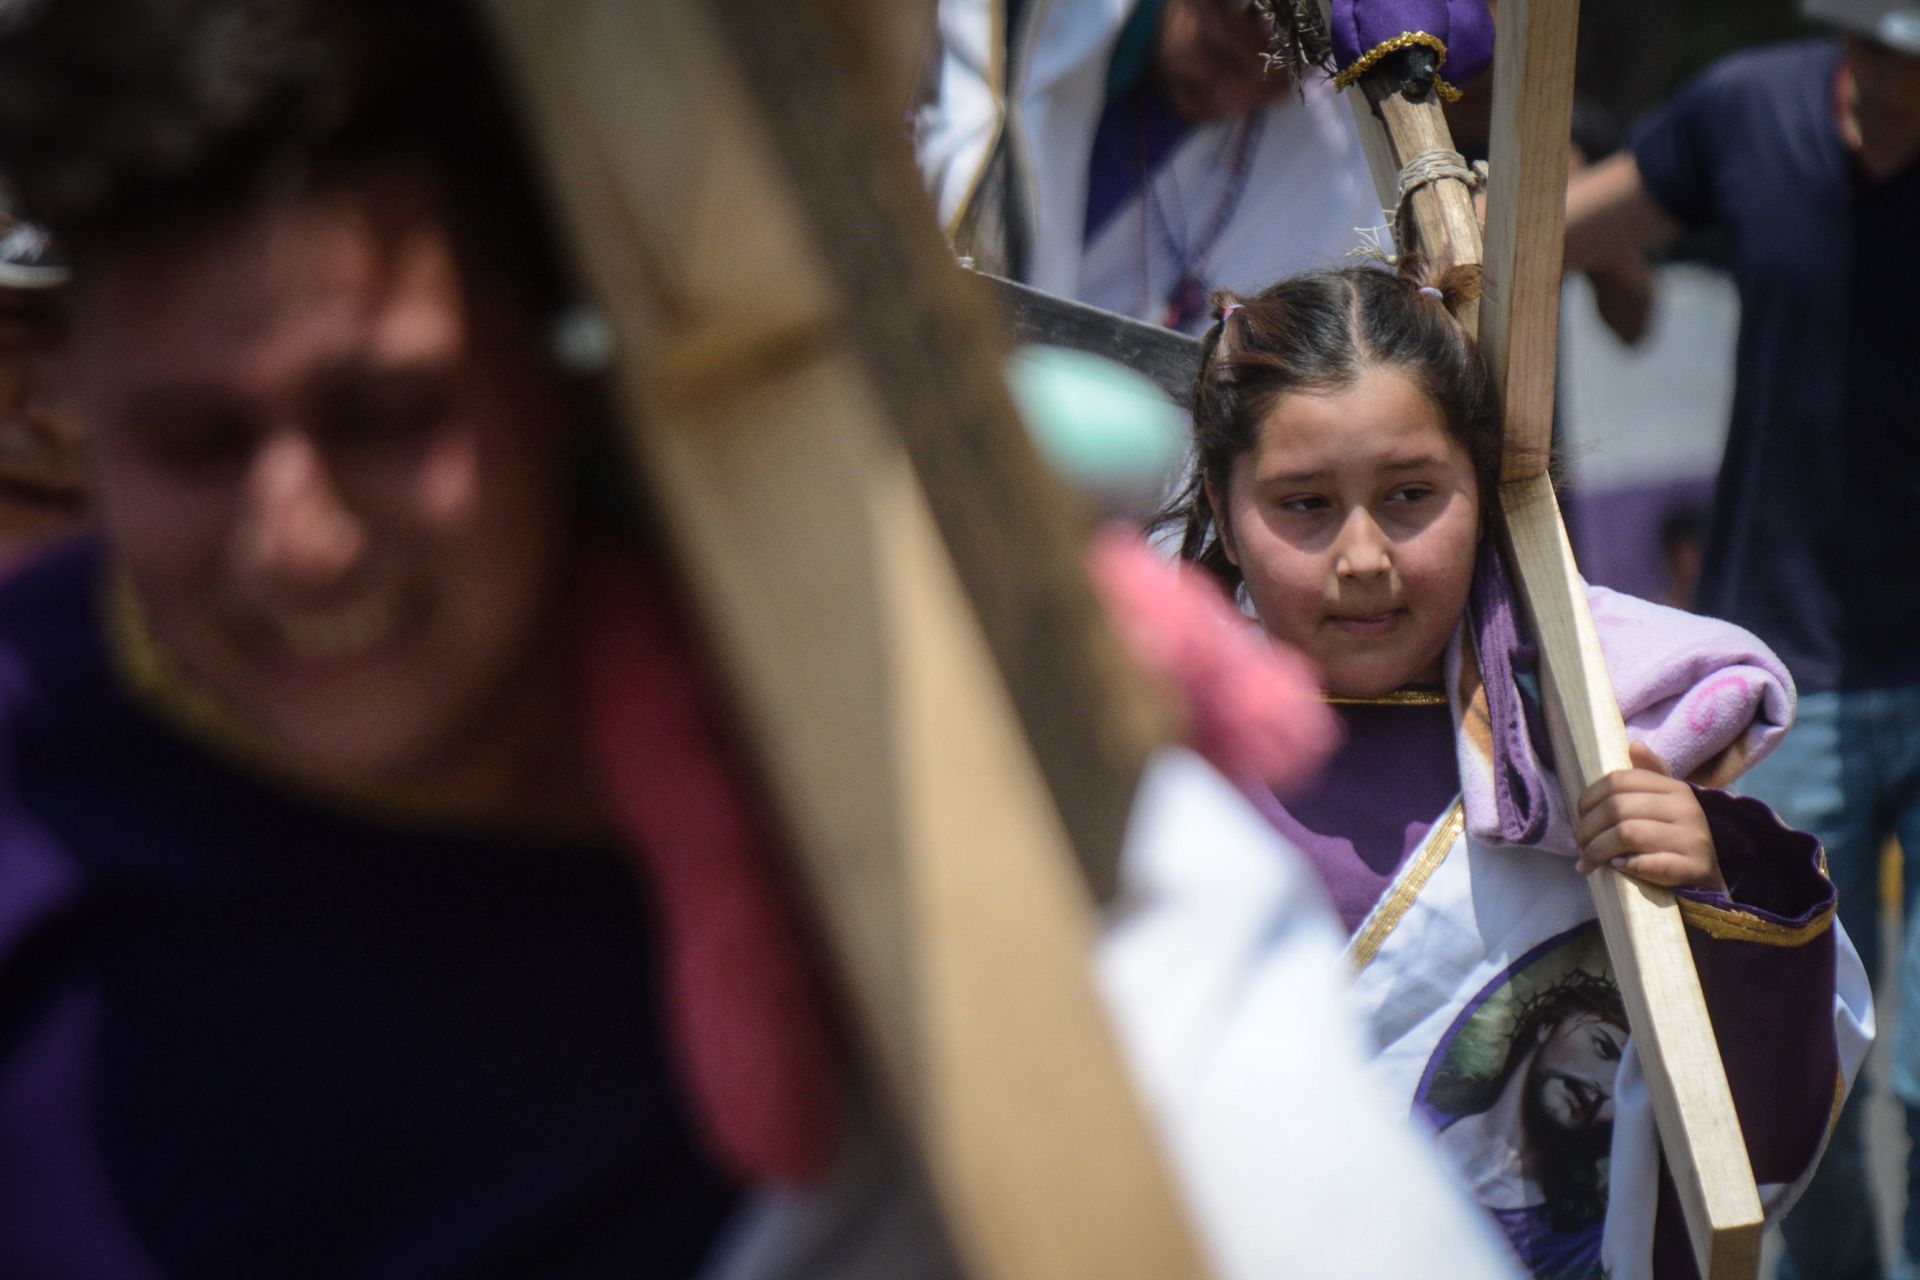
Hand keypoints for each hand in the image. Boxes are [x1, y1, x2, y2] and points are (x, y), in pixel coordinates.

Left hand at [1573, 741, 1724, 891]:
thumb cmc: (1672, 839)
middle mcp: (1687, 808)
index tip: (1580, 816)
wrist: (1706, 881)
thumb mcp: (1663, 804)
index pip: (1618, 781)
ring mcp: (1693, 838)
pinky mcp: (1694, 868)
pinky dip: (1626, 865)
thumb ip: (1648, 776)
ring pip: (1627, 833)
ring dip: (1598, 850)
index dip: (1589, 798)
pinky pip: (1649, 863)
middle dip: (1588, 829)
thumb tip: (1635, 744)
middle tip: (1580, 845)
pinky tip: (1616, 868)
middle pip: (1617, 808)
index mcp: (1675, 788)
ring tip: (1588, 861)